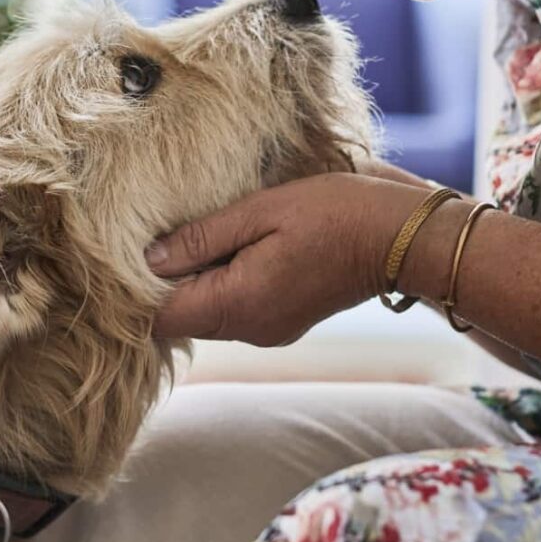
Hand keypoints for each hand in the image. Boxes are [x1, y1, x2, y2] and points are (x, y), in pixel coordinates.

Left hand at [144, 172, 434, 346]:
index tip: (139, 246)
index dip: (141, 287)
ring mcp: (268, 331)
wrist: (401, 235)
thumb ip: (201, 237)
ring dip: (200, 276)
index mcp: (238, 306)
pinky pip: (236, 306)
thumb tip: (149, 259)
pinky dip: (227, 279)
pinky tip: (239, 243)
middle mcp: (250, 331)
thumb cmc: (335, 212)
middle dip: (170, 278)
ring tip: (209, 228)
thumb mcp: (261, 210)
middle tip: (171, 227)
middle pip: (182, 316)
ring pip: (209, 311)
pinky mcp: (284, 321)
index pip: (161, 318)